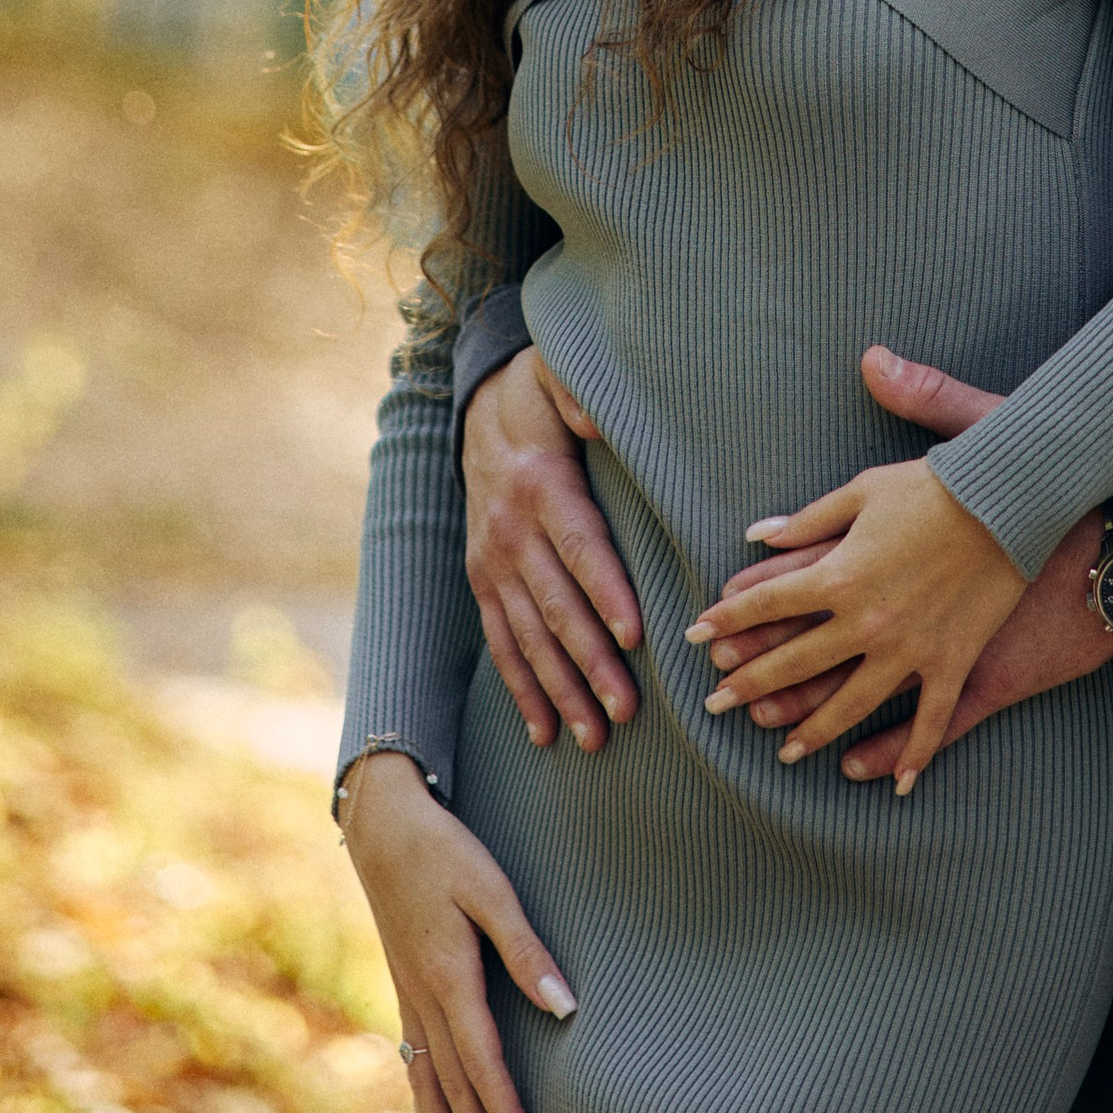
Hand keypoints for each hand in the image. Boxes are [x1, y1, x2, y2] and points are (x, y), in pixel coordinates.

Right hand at [338, 751, 576, 1112]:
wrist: (380, 826)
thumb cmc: (445, 851)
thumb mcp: (491, 889)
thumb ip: (527, 950)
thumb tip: (566, 1009)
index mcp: (450, 980)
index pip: (485, 1069)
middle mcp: (425, 1002)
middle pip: (455, 1093)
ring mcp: (409, 999)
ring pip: (429, 1086)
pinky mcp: (404, 990)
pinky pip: (415, 1064)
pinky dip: (426, 1104)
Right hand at [464, 347, 641, 751]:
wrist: (477, 407)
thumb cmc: (538, 394)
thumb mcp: (556, 375)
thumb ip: (578, 392)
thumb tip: (601, 415)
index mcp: (541, 486)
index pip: (579, 545)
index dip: (606, 590)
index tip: (635, 635)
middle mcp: (510, 531)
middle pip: (556, 606)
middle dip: (592, 662)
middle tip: (628, 711)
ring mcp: (491, 561)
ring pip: (528, 637)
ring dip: (560, 690)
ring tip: (595, 737)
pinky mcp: (482, 580)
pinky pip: (500, 641)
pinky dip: (521, 689)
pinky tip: (544, 732)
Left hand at [696, 347, 1112, 782]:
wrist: (1010, 500)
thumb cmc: (935, 485)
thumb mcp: (863, 491)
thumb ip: (810, 519)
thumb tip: (759, 533)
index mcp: (839, 573)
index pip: (766, 602)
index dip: (726, 619)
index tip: (694, 636)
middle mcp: (865, 621)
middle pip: (794, 662)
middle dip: (747, 685)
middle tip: (712, 706)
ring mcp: (909, 650)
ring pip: (849, 705)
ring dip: (811, 730)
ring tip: (782, 752)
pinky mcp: (952, 664)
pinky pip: (930, 721)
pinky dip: (912, 754)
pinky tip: (896, 784)